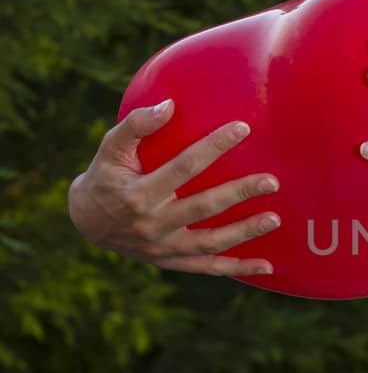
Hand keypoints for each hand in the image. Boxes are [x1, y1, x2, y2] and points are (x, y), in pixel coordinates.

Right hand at [67, 104, 281, 275]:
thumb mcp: (111, 147)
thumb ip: (136, 124)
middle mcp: (152, 223)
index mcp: (139, 193)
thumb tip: (169, 104)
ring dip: (244, 232)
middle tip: (272, 181)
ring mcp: (162, 247)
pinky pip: (208, 268)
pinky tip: (267, 265)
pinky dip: (237, 268)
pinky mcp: (170, 261)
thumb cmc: (105, 175)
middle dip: (239, 194)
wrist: (86, 221)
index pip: (183, 167)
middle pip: (203, 207)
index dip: (214, 146)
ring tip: (275, 219)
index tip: (243, 129)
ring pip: (210, 242)